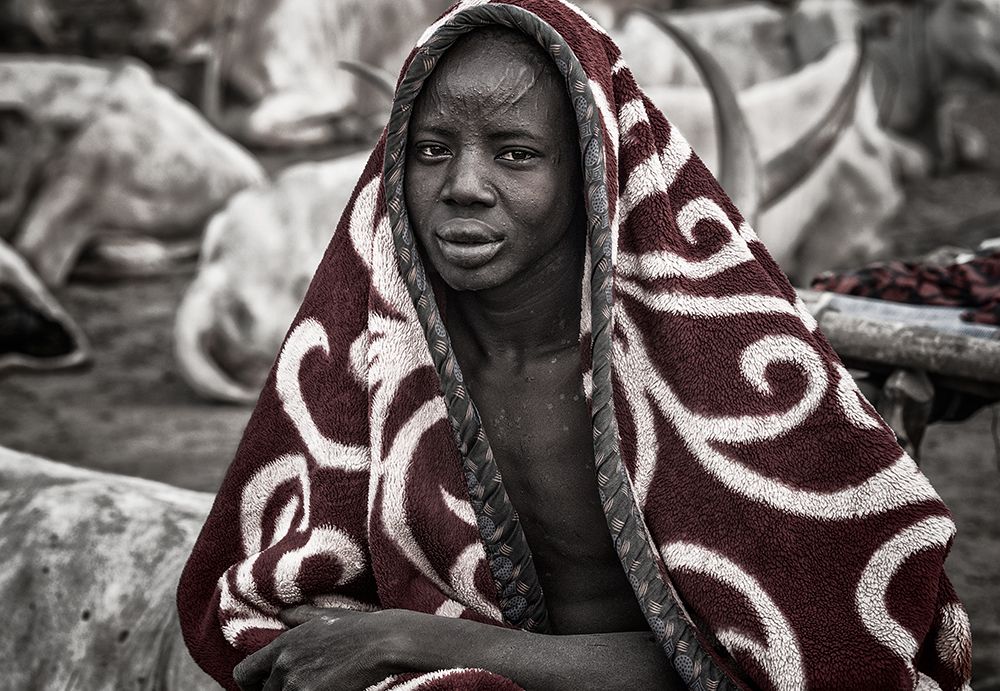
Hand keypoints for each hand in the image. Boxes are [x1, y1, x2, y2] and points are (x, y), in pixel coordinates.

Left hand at [233, 606, 410, 690]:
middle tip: (298, 685)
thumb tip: (281, 614)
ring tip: (315, 684)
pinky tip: (327, 688)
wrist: (381, 642)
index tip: (261, 686)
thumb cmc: (356, 627)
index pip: (244, 673)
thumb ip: (297, 616)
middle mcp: (284, 665)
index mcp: (282, 644)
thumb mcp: (322, 615)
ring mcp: (297, 684)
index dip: (250, 684)